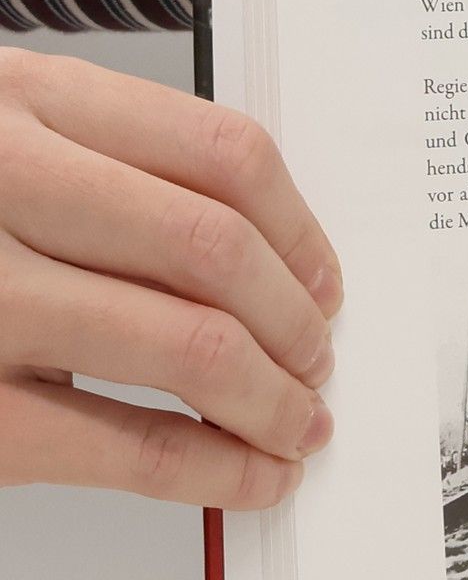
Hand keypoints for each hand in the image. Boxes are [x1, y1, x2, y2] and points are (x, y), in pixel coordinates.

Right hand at [0, 49, 340, 508]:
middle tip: (316, 359)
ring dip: (274, 400)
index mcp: (19, 103)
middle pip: (217, 248)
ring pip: (193, 345)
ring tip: (295, 422)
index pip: (219, 152)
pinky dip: (219, 470)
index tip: (325, 279)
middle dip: (297, 322)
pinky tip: (251, 476)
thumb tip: (262, 260)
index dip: (301, 230)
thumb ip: (102, 169)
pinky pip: (132, 445)